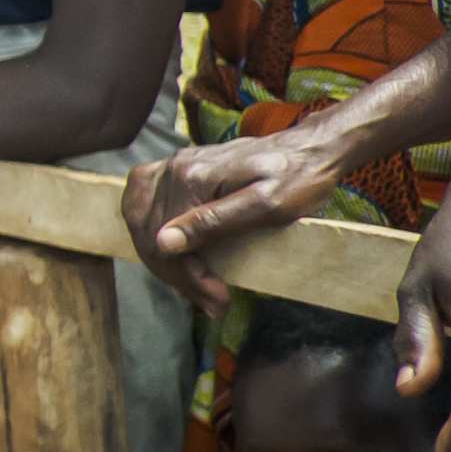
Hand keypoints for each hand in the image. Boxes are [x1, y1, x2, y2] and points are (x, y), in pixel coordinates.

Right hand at [119, 130, 346, 315]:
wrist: (309, 149)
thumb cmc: (297, 180)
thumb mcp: (266, 206)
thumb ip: (213, 221)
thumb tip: (163, 242)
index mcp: (193, 179)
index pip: (168, 241)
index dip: (189, 278)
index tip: (218, 302)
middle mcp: (174, 169)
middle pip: (149, 233)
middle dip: (177, 275)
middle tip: (211, 301)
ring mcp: (172, 165)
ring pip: (141, 219)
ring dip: (160, 256)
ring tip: (191, 281)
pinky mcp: (176, 167)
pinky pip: (140, 198)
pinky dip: (143, 225)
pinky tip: (161, 243)